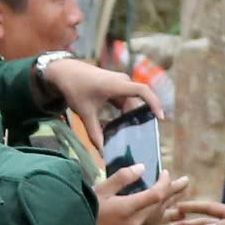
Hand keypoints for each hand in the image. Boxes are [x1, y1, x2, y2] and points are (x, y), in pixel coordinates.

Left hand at [40, 57, 164, 146]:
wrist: (64, 71)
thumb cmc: (74, 88)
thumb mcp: (84, 113)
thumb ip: (94, 133)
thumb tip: (102, 152)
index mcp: (116, 85)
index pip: (143, 91)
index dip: (154, 103)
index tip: (160, 118)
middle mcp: (121, 81)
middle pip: (137, 102)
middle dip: (140, 118)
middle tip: (142, 137)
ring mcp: (119, 82)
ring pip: (130, 102)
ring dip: (129, 116)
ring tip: (129, 133)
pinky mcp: (115, 85)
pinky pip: (125, 100)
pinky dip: (123, 112)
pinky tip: (119, 124)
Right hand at [93, 167, 186, 224]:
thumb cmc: (84, 210)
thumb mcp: (101, 190)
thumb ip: (122, 178)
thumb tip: (142, 167)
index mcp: (127, 208)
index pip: (156, 194)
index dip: (165, 183)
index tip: (166, 172)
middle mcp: (134, 224)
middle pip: (159, 206)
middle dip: (172, 192)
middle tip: (186, 181)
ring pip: (153, 217)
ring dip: (164, 206)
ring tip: (175, 194)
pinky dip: (151, 218)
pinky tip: (155, 213)